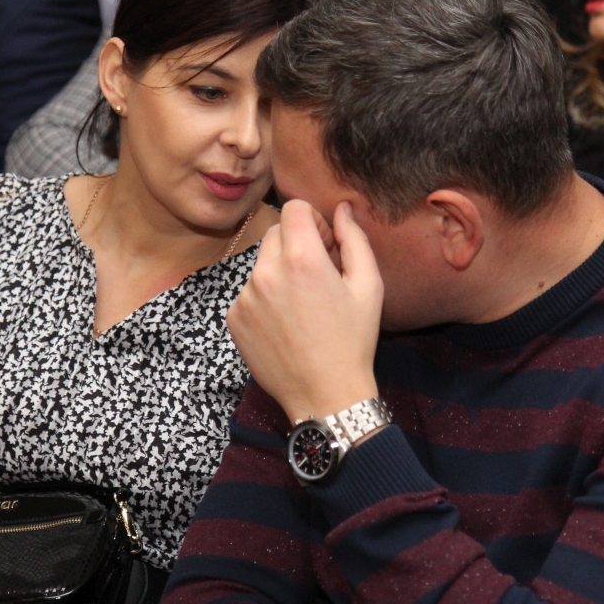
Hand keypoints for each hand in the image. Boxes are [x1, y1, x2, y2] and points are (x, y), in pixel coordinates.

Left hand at [227, 200, 383, 426]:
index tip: (326, 245)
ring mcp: (245, 296)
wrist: (324, 395)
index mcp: (302, 260)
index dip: (314, 220)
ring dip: (280, 272)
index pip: (294, 208)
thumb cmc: (352, 341)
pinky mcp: (234, 317)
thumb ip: (354, 238)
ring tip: (302, 306)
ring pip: (262, 263)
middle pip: (276, 233)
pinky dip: (265, 298)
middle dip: (297, 244)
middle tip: (318, 276)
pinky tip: (286, 323)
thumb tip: (342, 208)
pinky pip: (249, 291)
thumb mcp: (369, 286)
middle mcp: (266, 273)